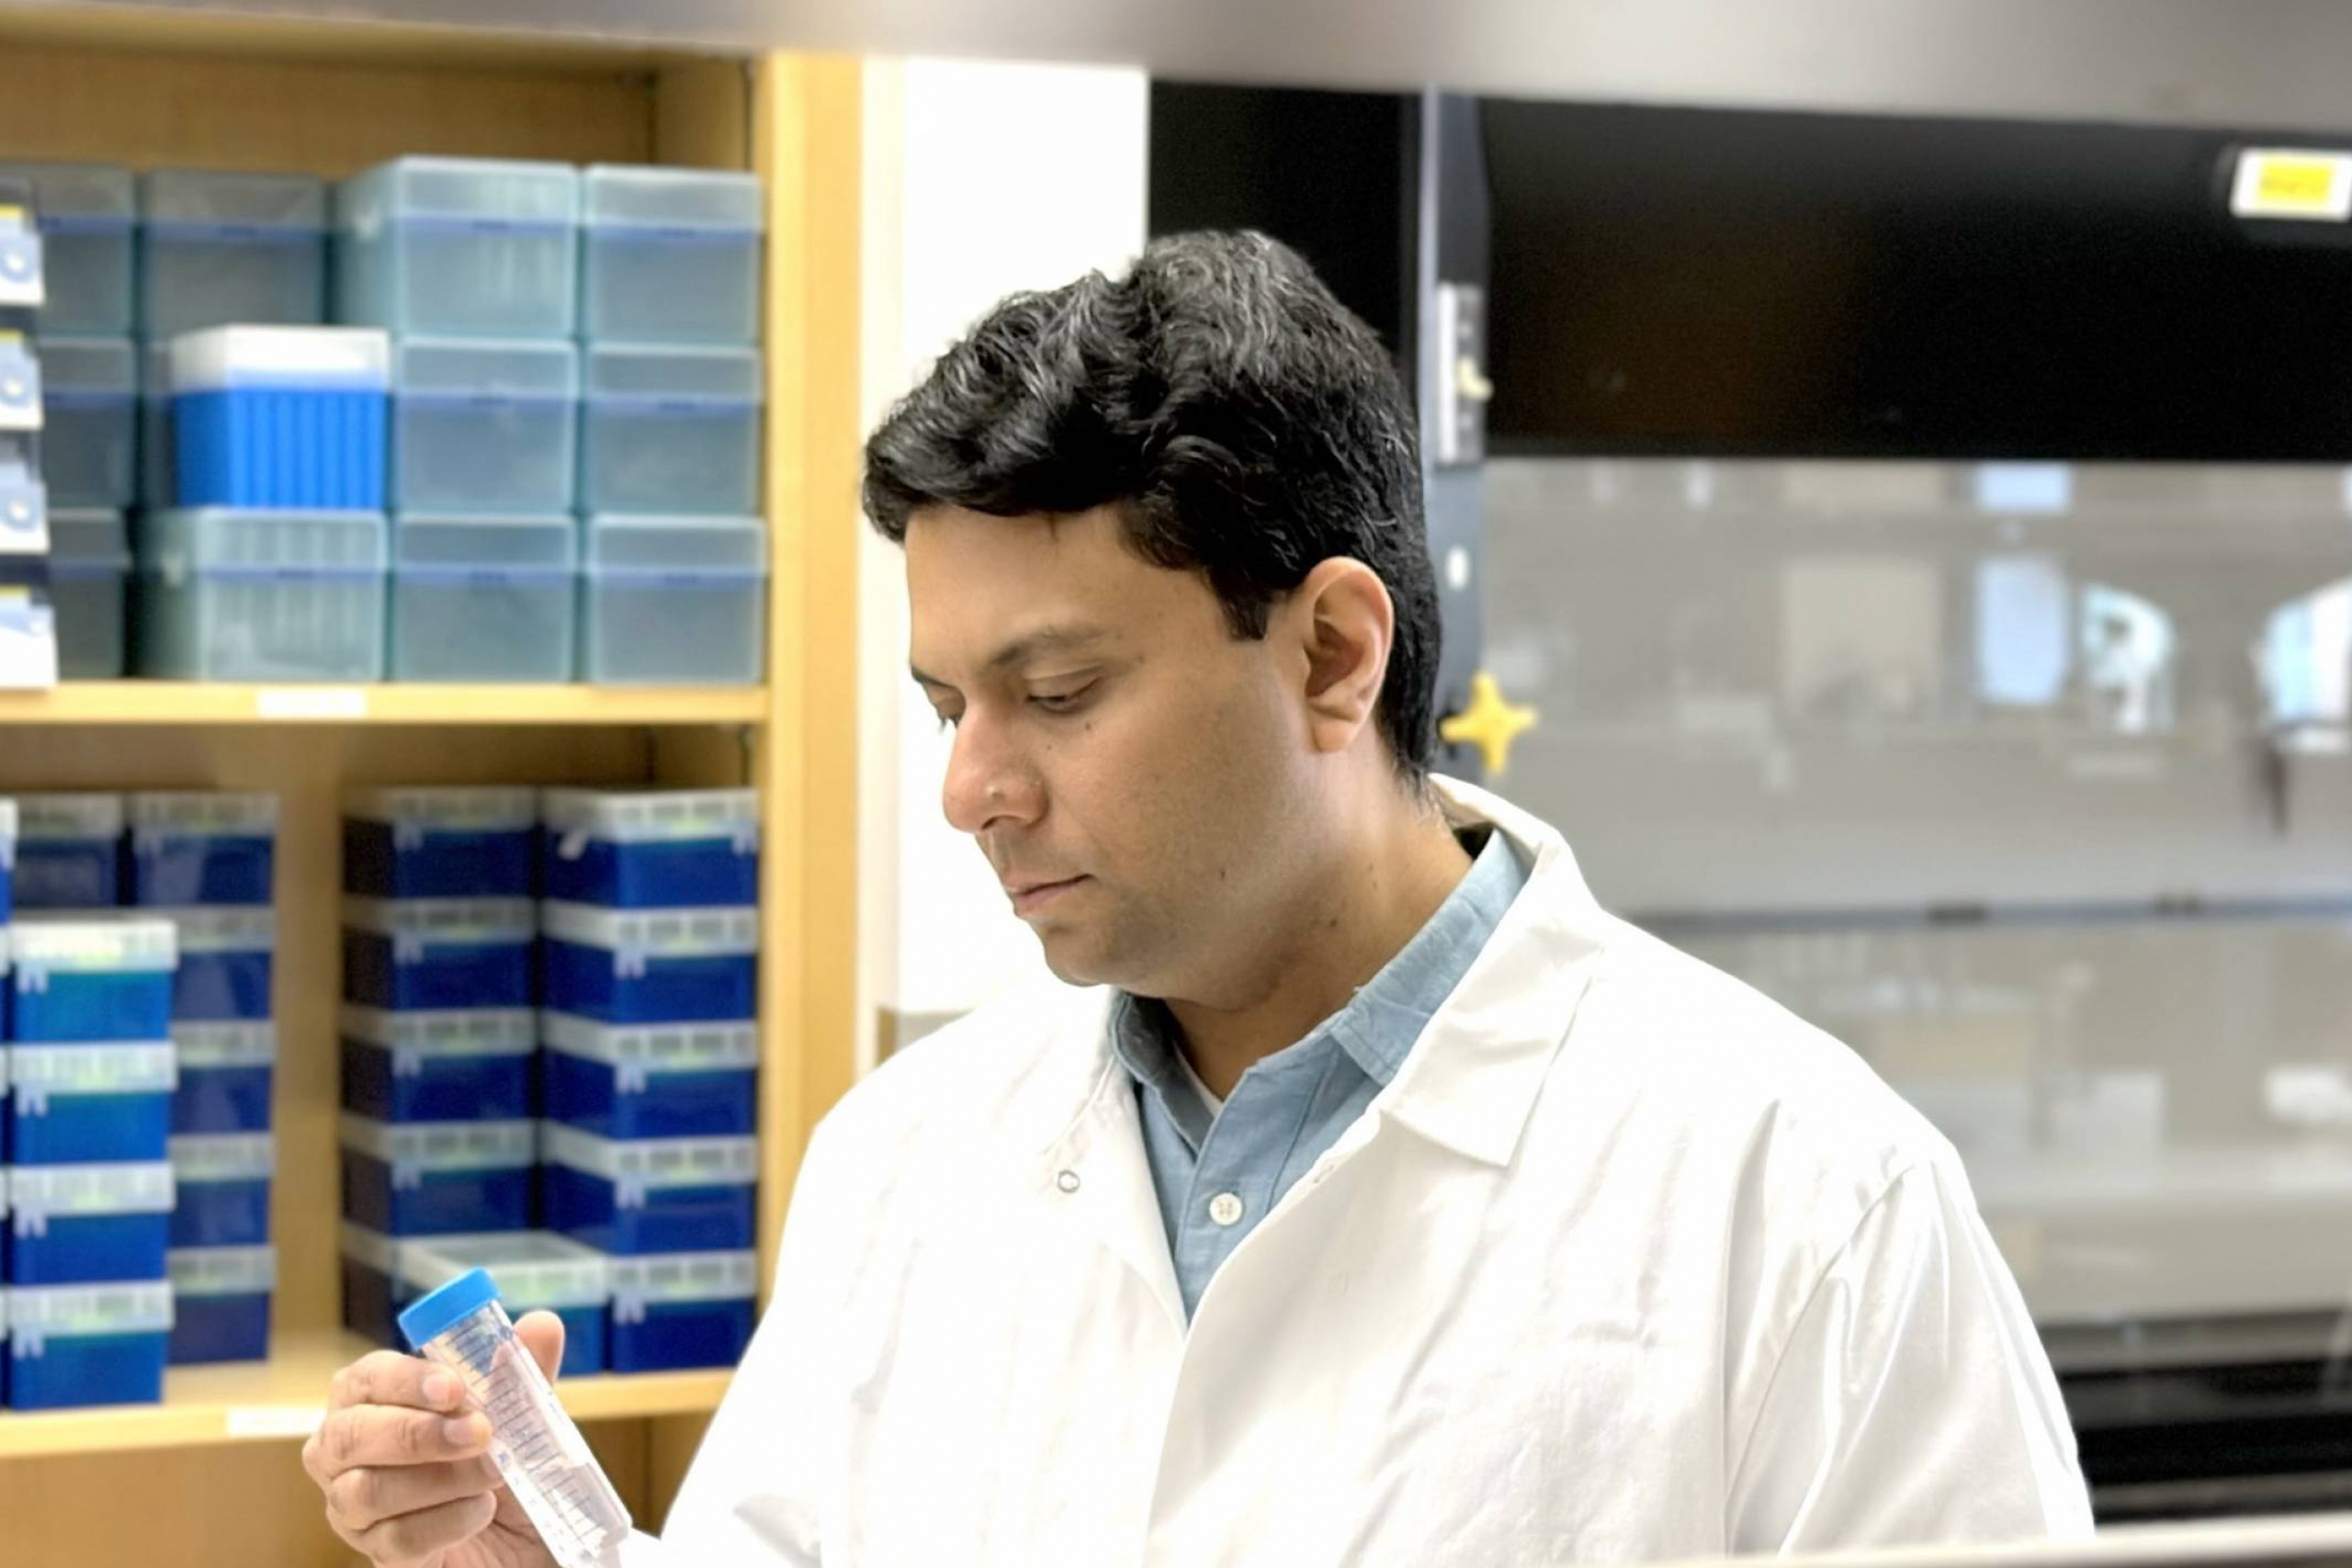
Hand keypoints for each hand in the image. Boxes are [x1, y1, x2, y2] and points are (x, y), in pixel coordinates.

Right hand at [303, 1311, 569, 1567]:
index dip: (405, 1380)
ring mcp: (353, 1509)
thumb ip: (524, 1372)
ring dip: (440, 1479)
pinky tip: (481, 1510)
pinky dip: (446, 1522)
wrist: (520, 1538)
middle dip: (417, 1432)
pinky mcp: (378, 1554)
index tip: (455, 1386)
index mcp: (373, 1402)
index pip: (365, 1378)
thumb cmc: (502, 1464)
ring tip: (494, 1473)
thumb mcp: (520, 1417)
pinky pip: (394, 1539)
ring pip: (367, 1491)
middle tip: (481, 1432)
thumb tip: (542, 1323)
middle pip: (349, 1435)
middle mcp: (346, 1454)